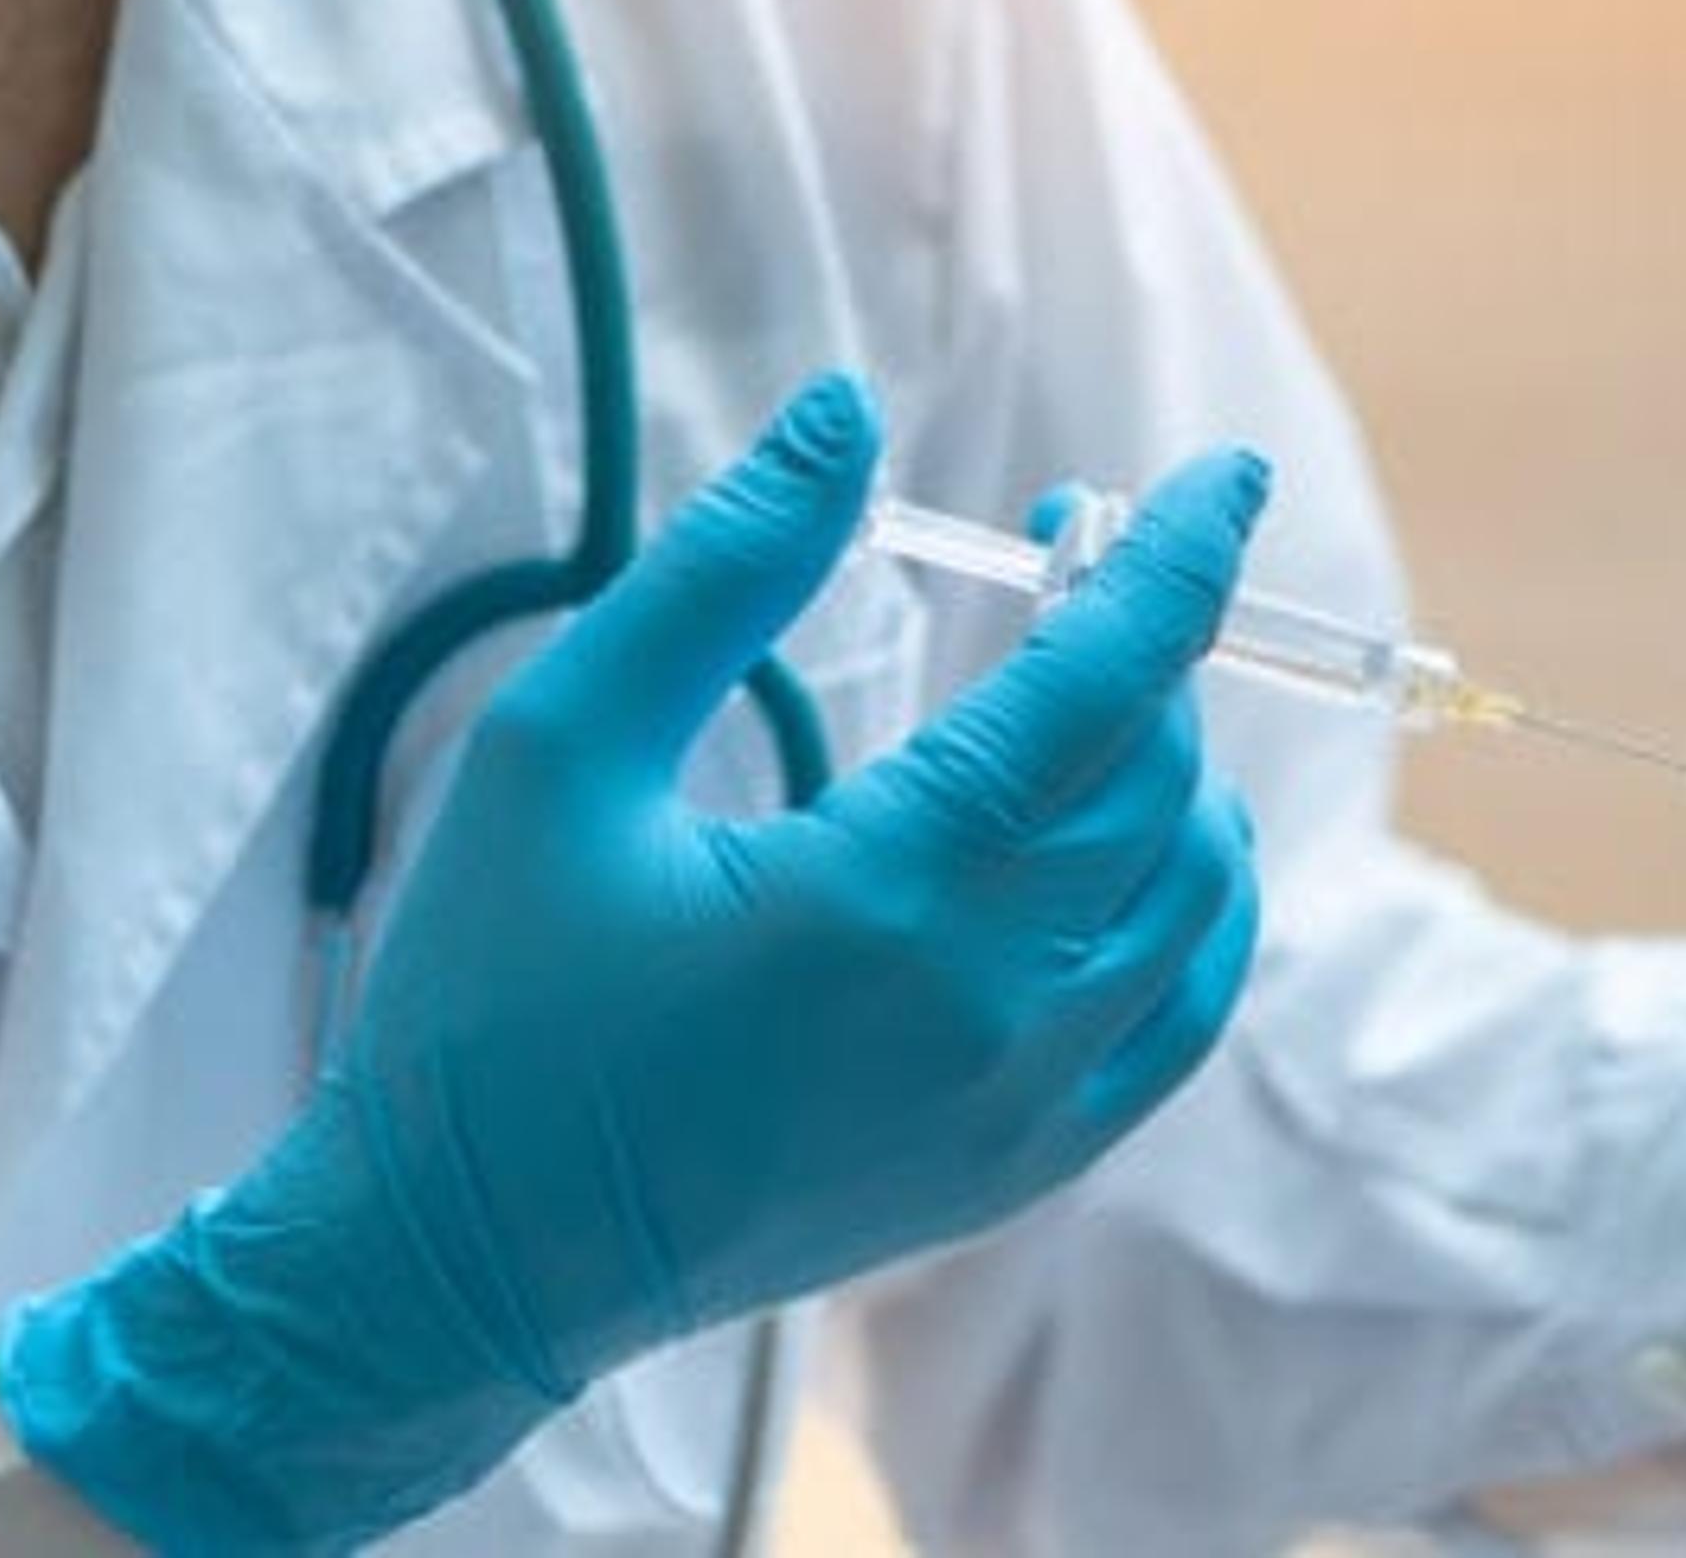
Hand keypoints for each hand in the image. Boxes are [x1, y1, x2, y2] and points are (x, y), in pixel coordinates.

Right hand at [0, 376, 1269, 1550]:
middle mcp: (990, 1011)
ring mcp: (1021, 1108)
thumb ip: (719, 572)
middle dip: (1144, 642)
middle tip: (1071, 559)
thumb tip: (848, 415)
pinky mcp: (1018, 1171)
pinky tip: (1143, 841)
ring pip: (1194, 893)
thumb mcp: (555, 748)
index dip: (1179, 563)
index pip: (1105, 688)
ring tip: (1089, 687)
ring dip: (1175, 767)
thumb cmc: (483, 1000)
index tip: (1228, 473)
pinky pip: (1180, 1016)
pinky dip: (1195, 907)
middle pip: (1156, 779)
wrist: (458, 1270)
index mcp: (883, 897)